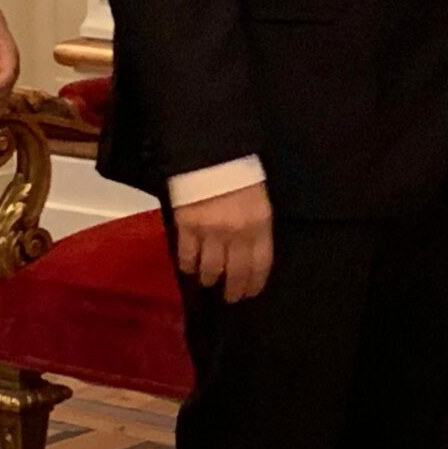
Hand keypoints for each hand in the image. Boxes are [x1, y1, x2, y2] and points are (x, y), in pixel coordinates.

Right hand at [174, 182, 273, 304]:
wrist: (210, 150)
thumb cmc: (239, 172)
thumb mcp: (259, 197)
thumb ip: (257, 225)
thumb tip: (249, 251)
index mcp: (259, 223)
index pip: (260, 264)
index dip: (255, 283)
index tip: (250, 293)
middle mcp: (237, 232)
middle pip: (236, 272)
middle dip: (233, 289)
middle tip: (230, 298)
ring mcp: (210, 231)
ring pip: (210, 268)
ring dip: (210, 278)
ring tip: (208, 281)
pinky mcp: (187, 226)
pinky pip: (187, 255)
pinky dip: (188, 265)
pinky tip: (189, 268)